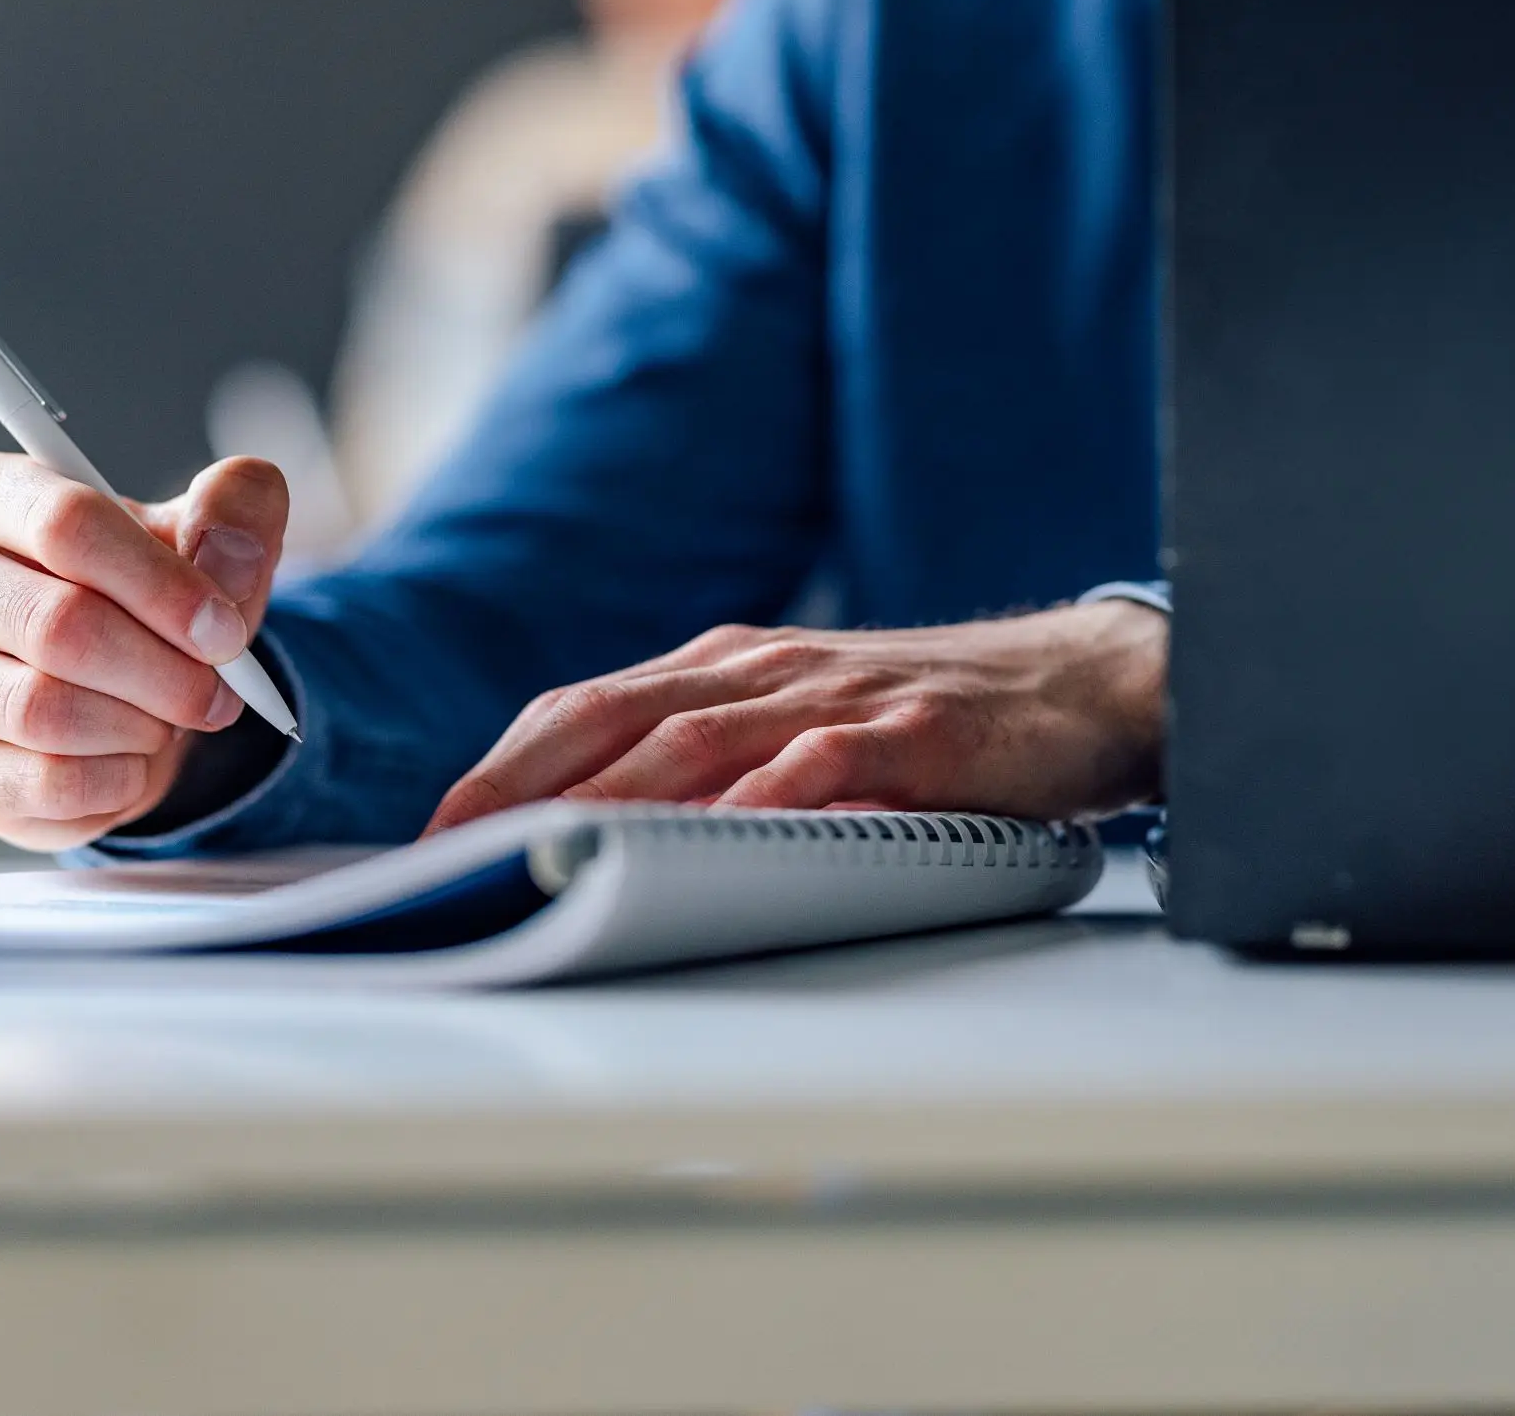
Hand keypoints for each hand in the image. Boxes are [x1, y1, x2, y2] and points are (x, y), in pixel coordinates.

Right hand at [0, 453, 288, 850]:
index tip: (225, 631)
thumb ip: (236, 507)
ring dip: (138, 726)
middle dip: (163, 670)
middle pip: (56, 625)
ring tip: (165, 719)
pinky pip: (41, 785)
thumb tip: (227, 557)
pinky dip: (113, 783)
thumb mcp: (214, 531)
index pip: (66, 525)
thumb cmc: (156, 594)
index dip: (162, 585)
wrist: (131, 688)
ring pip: (42, 711)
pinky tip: (129, 762)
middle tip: (216, 693)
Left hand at [423, 600, 1164, 834]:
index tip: (433, 829)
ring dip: (612, 794)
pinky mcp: (910, 731)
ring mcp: (833, 694)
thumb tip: (595, 836)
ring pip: (698, 735)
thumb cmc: (926, 718)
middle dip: (519, 780)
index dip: (501, 764)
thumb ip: (711, 766)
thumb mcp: (801, 726)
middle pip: (612, 714)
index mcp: (722, 666)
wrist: (1081, 685)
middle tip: (450, 846)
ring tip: (545, 845)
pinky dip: (763, 796)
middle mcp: (761, 669)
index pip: (583, 706)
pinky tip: (720, 833)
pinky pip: (823, 761)